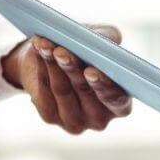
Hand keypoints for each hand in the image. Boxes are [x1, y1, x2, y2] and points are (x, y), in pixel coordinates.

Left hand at [1, 26, 132, 133]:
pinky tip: (39, 50)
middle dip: (72, 69)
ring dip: (53, 64)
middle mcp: (100, 118)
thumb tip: (109, 39)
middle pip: (85, 91)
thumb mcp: (100, 41)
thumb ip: (110, 38)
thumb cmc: (85, 52)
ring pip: (62, 89)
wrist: (53, 61)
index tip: (91, 71)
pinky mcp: (50, 116)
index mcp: (120, 104)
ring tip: (46, 44)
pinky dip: (41, 65)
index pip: (116, 100)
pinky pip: (45, 89)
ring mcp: (74, 121)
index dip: (104, 86)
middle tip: (61, 52)